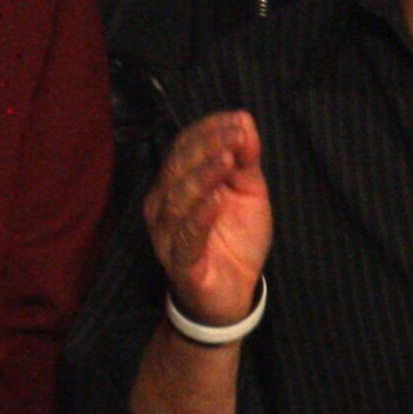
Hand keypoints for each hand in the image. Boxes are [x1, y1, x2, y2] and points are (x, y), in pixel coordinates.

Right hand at [146, 110, 271, 324]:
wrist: (233, 293)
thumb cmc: (235, 238)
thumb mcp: (248, 191)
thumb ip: (245, 159)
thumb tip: (244, 120)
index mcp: (177, 182)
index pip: (185, 147)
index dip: (208, 130)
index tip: (237, 120)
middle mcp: (164, 204)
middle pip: (178, 168)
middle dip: (207, 147)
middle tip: (235, 135)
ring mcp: (167, 234)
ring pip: (178, 198)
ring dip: (204, 176)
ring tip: (227, 159)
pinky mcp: (179, 262)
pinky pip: (186, 236)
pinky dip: (200, 215)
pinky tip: (217, 198)